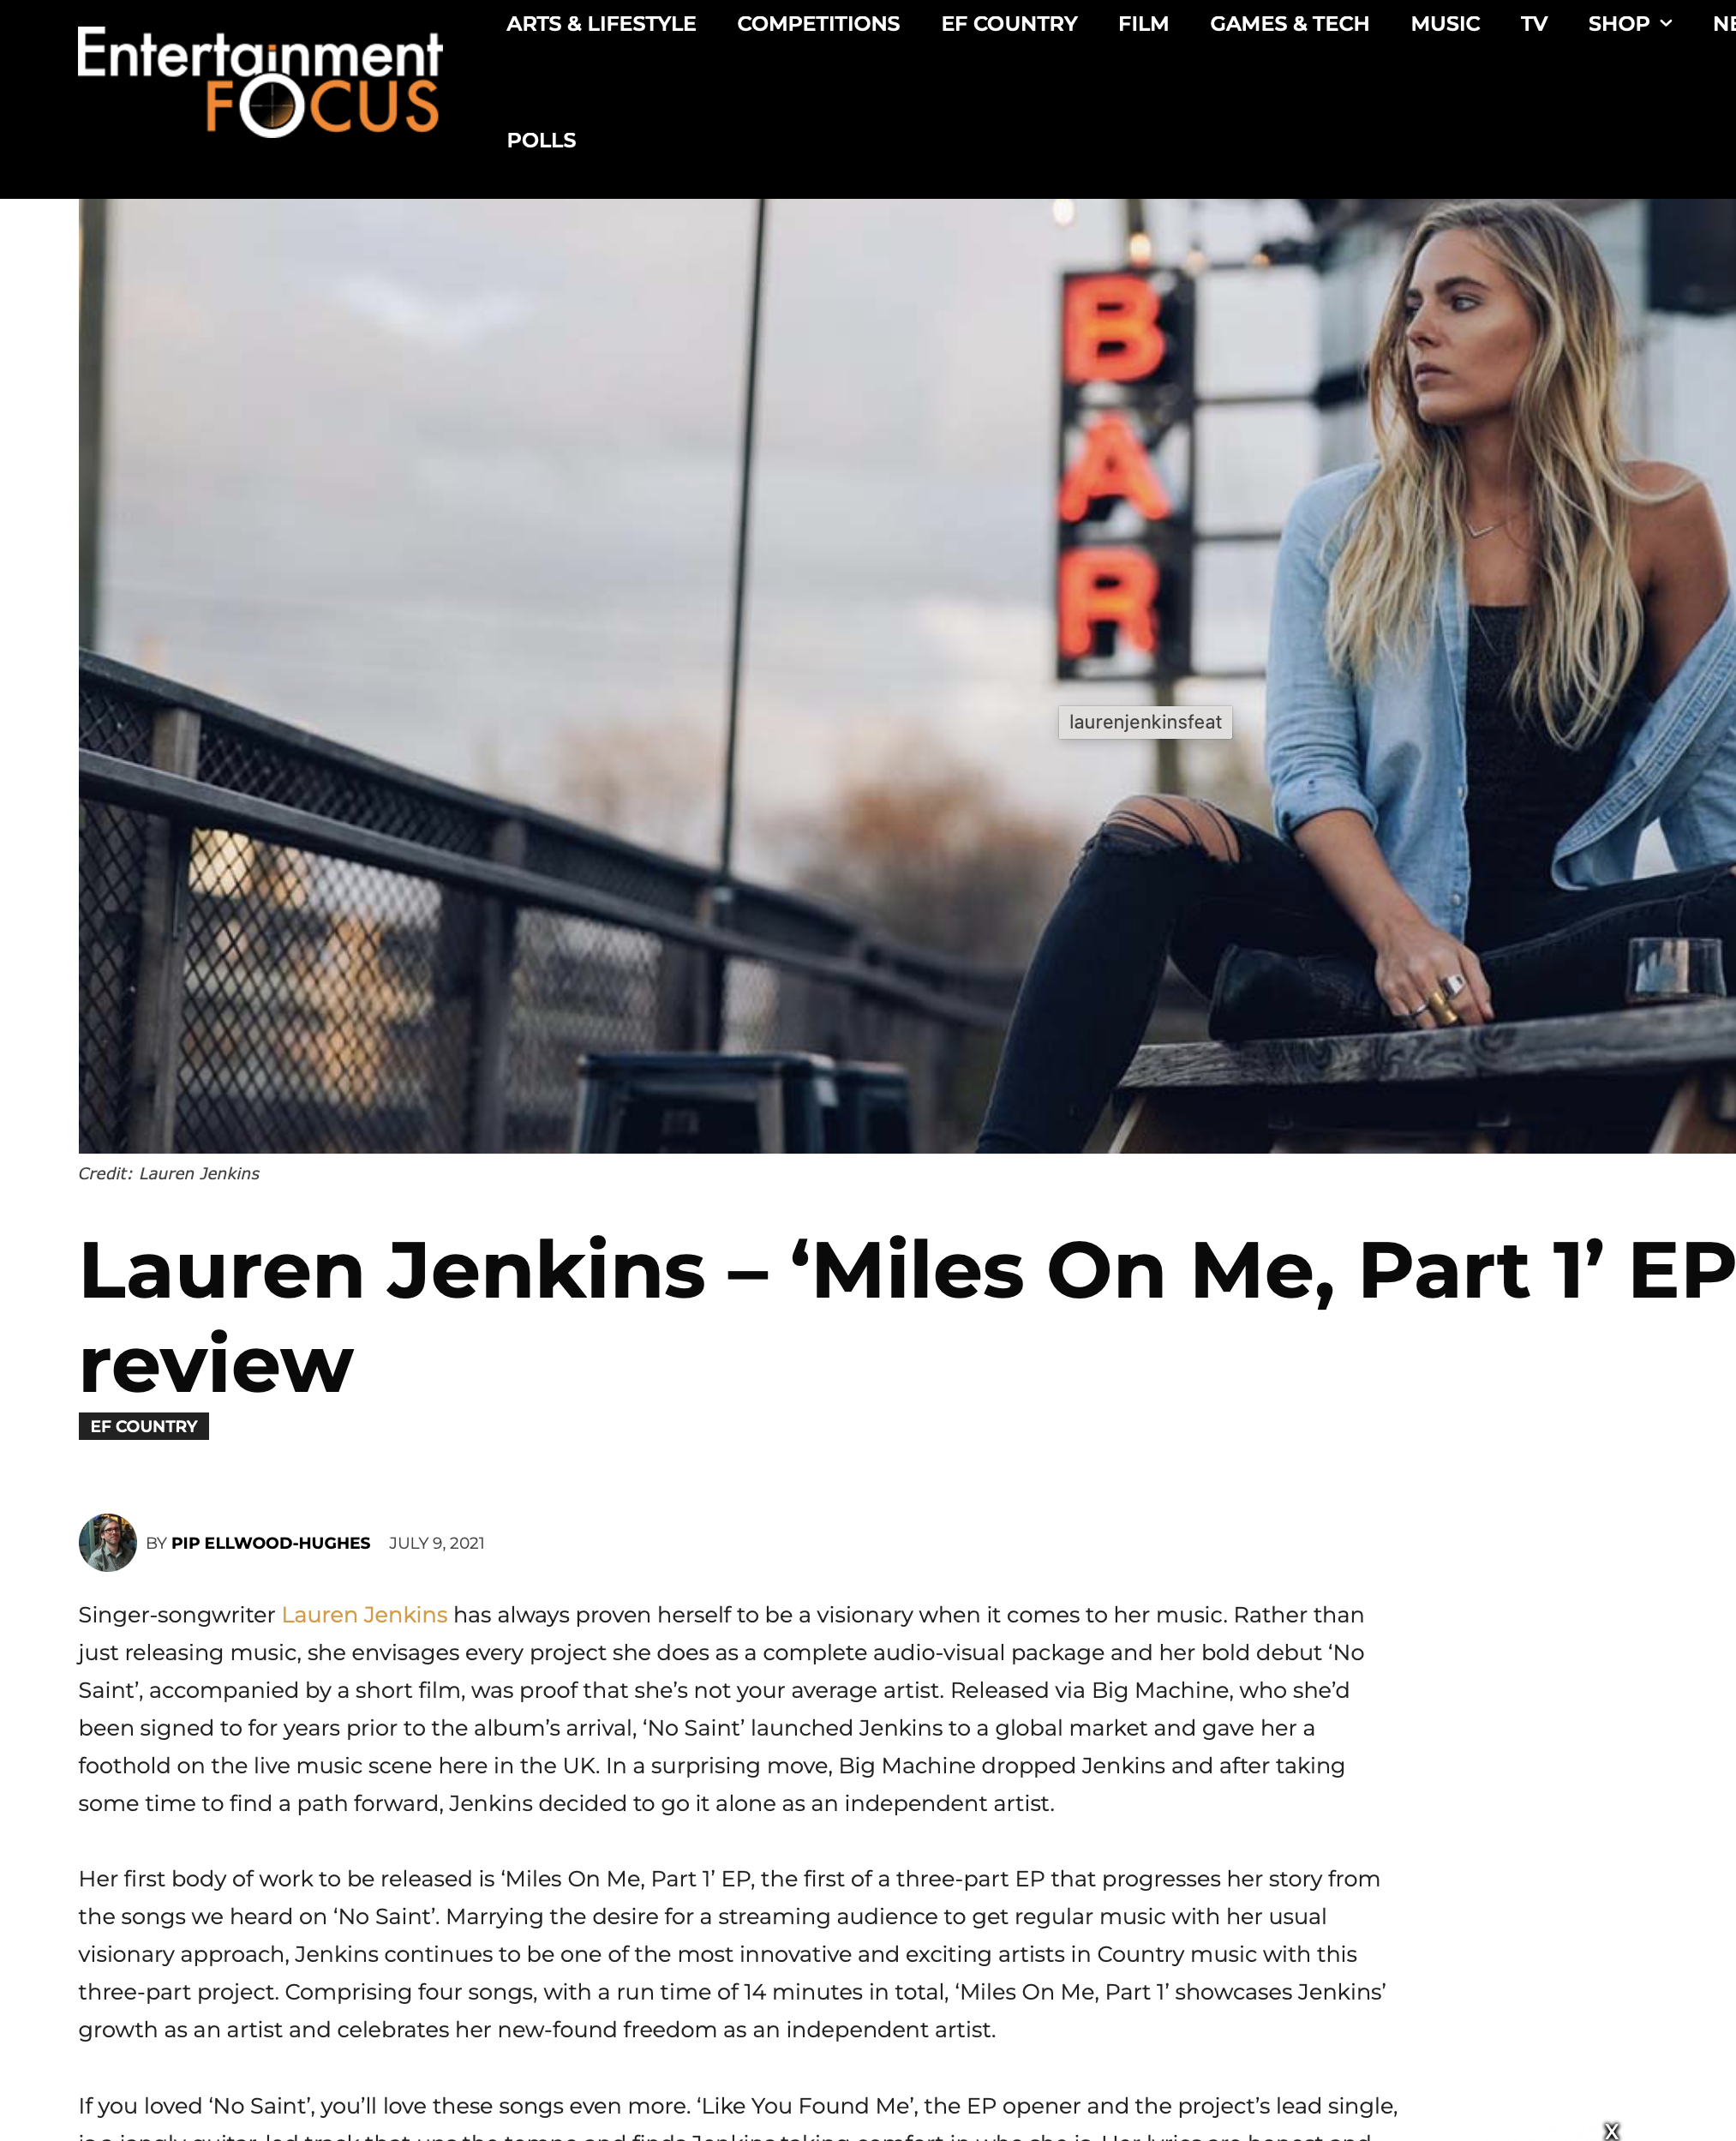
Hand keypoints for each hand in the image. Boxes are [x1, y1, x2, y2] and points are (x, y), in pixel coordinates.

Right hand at [1372, 917, 1493, 1027]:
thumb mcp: (1463, 954)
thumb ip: (1479, 984)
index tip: (1477, 1022)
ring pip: (1426, 1022)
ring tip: (1440, 1011)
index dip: (1473, 1018)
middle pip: (1445, 1015)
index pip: (1463, 1001)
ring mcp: (1402, 984)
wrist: (1396, 929)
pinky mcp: (1388, 992)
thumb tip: (1486, 1012)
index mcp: (1443, 961)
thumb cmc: (1432, 943)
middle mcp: (1420, 973)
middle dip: (1456, 1021)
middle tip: (1458, 1015)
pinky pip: (1408, 1021)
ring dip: (1438, 1023)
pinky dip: (1419, 1021)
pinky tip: (1422, 1008)